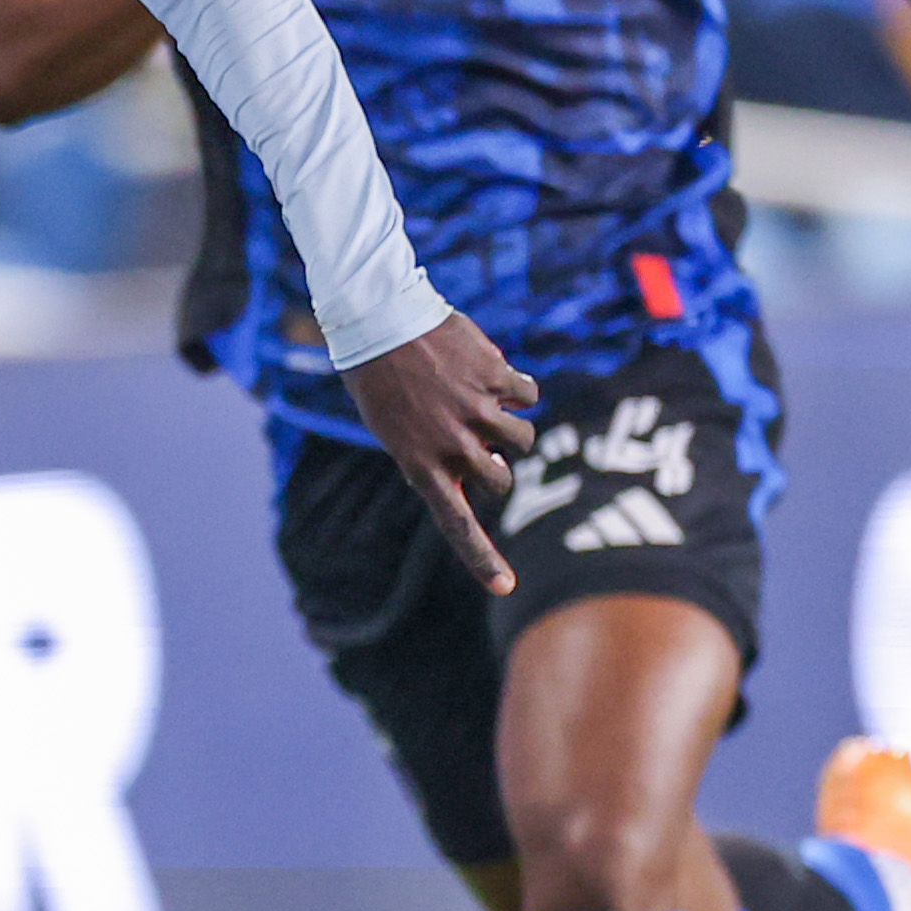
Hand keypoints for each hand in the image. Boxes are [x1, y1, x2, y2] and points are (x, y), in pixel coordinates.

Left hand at [341, 312, 538, 594]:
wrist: (382, 322)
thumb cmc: (385, 382)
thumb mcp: (398, 431)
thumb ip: (439, 457)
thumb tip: (490, 461)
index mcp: (422, 467)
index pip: (456, 524)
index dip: (482, 559)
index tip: (506, 587)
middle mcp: (453, 446)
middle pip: (502, 479)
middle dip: (499, 464)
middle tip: (478, 439)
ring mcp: (477, 412)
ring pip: (523, 438)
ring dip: (512, 424)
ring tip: (481, 400)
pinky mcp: (495, 378)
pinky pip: (528, 394)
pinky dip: (518, 387)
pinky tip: (490, 372)